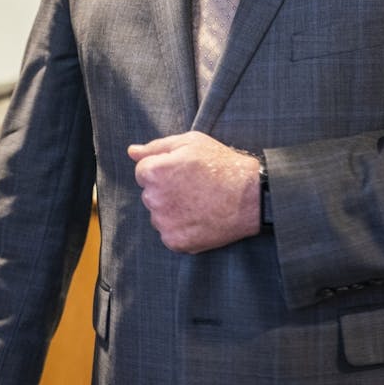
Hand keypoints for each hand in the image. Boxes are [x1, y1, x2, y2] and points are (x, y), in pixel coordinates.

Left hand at [128, 131, 259, 252]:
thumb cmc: (221, 164)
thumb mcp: (190, 142)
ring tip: (199, 204)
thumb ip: (156, 147)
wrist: (252, 196)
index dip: (164, 170)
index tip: (184, 173)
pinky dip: (182, 229)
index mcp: (152, 172)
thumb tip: (132, 151)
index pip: (143, 172)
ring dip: (172, 211)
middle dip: (166, 191)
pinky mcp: (176, 242)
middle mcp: (153, 198)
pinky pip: (169, 234)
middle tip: (194, 188)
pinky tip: (200, 219)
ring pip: (159, 215)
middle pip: (150, 194)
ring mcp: (164, 222)